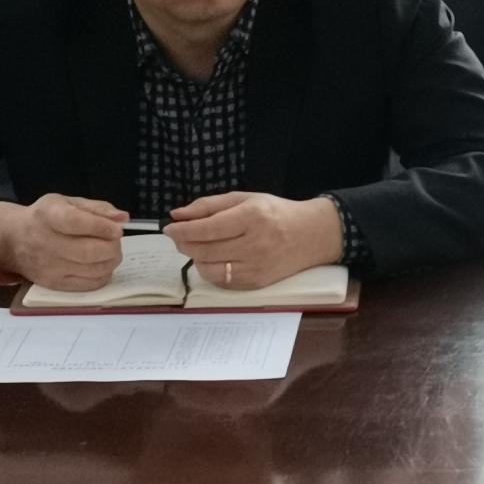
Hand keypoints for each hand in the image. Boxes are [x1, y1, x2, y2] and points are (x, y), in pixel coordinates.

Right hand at [0, 194, 126, 289]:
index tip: (117, 229)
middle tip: (116, 242)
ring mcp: (48, 267)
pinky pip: (88, 285)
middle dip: (112, 247)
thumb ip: (97, 208)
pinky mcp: (53, 284)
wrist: (13, 239)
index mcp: (48, 216)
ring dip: (111, 261)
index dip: (102, 227)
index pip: (77, 223)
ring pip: (92, 269)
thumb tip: (123, 218)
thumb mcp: (68, 203)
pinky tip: (101, 265)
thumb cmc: (46, 218)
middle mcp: (45, 242)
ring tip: (110, 252)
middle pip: (89, 251)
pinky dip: (103, 275)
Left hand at [164, 192, 343, 288]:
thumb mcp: (246, 199)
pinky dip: (211, 270)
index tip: (169, 228)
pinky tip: (215, 259)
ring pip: (209, 269)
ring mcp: (257, 267)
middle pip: (204, 250)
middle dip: (184, 244)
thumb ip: (210, 205)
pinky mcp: (257, 283)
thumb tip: (177, 215)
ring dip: (195, 258)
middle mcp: (255, 243)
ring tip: (198, 247)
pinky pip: (222, 281)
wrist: (313, 236)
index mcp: (253, 217)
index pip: (207, 228)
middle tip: (179, 237)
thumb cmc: (277, 213)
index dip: (182, 230)